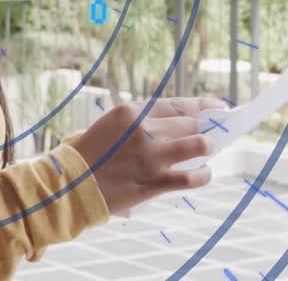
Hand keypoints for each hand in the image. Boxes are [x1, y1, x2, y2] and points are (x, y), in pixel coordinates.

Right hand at [66, 96, 225, 215]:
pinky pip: (191, 177)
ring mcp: (151, 157)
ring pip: (198, 145)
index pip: (176, 104)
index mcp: (131, 112)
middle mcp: (144, 131)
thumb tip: (173, 124)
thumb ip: (139, 121)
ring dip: (207, 146)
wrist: (70, 183)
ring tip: (208, 150)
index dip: (201, 105)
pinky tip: (203, 173)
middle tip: (213, 132)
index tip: (217, 106)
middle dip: (206, 127)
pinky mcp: (154, 181)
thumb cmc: (89, 153)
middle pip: (190, 123)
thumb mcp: (110, 124)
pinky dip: (203, 174)